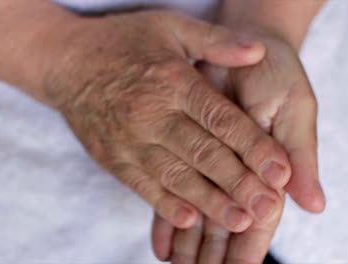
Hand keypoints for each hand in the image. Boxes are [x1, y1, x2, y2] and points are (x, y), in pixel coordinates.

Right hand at [51, 10, 293, 230]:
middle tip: (268, 206)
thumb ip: (215, 40)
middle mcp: (150, 114)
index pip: (220, 119)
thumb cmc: (121, 42)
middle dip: (238, 182)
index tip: (281, 171)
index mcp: (171, 81)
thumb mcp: (169, 26)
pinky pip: (141, 185)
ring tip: (238, 220)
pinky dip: (165, 204)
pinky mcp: (112, 157)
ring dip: (208, 201)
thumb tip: (257, 53)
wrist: (66, 62)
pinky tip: (189, 219)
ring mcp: (128, 140)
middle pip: (202, 153)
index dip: (253, 146)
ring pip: (175, 176)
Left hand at [152, 31, 324, 262]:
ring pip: (199, 213)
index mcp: (269, 169)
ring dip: (190, 245)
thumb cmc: (276, 72)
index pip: (260, 218)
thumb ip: (299, 157)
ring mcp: (210, 165)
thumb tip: (314, 205)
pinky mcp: (185, 152)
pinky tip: (161, 246)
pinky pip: (174, 191)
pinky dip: (168, 219)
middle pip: (226, 224)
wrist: (243, 43)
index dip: (250, 248)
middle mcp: (237, 172)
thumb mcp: (294, 109)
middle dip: (215, 255)